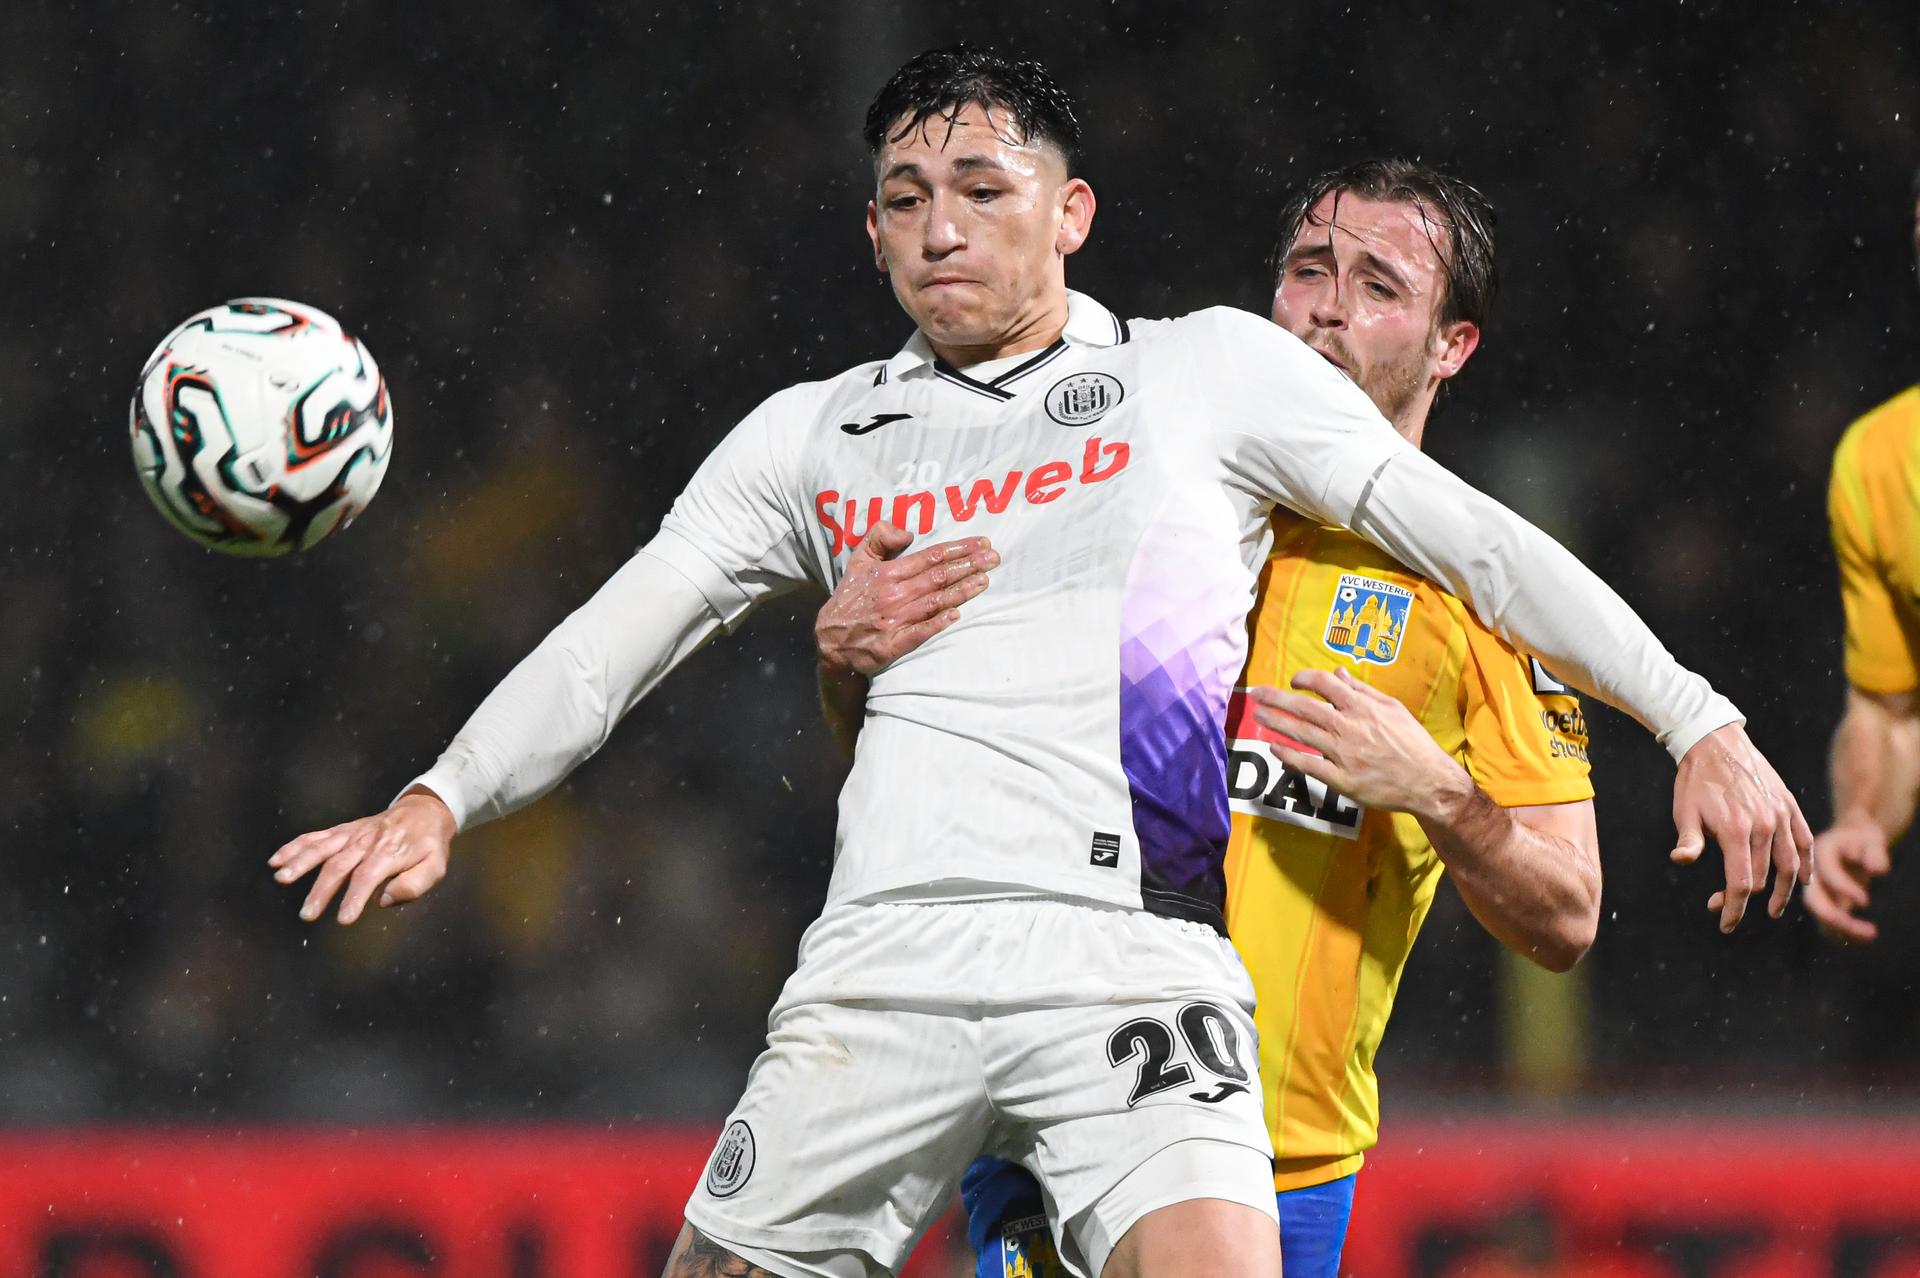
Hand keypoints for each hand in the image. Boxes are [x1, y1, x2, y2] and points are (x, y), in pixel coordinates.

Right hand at [267, 789, 456, 924]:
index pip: (368, 876)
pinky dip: (295, 846)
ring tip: (282, 878)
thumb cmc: (428, 845)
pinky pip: (317, 837)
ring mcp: (353, 834)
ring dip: (300, 862)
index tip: (343, 918)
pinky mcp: (343, 830)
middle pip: (340, 865)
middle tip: (308, 914)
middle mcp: (367, 841)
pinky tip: (277, 860)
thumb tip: (384, 899)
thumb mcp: (435, 867)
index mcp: (390, 852)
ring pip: (323, 847)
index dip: (355, 897)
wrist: (425, 811)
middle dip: (322, 890)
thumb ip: (413, 884)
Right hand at [816, 523, 995, 675]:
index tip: (981, 543)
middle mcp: (893, 594)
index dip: (958, 549)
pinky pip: (919, 632)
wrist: (830, 640)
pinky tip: (957, 615)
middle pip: (938, 577)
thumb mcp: (857, 561)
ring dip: (961, 591)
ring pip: (934, 602)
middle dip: (969, 566)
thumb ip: (879, 538)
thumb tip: (907, 531)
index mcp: (887, 573)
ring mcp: (894, 620)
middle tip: (994, 558)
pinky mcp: (893, 644)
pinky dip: (938, 623)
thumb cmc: (850, 598)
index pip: (930, 557)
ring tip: (984, 580)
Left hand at [1247, 668, 1471, 816]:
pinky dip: (1289, 755)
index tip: (1292, 681)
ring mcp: (1344, 754)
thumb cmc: (1412, 742)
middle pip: (1305, 708)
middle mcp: (1349, 727)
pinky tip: (1274, 747)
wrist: (1428, 781)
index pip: (1325, 684)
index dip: (1304, 678)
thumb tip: (1339, 673)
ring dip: (1276, 722)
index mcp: (1362, 707)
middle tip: (1256, 693)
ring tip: (1258, 715)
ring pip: (1302, 733)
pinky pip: (1309, 765)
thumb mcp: (1393, 708)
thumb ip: (1363, 691)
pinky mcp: (1342, 779)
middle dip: (1276, 698)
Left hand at [1670, 723, 1811, 932]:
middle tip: (1722, 906)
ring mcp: (1780, 814)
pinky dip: (1807, 862)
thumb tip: (1681, 861)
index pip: (1740, 883)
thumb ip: (1689, 840)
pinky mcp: (1789, 805)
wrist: (1715, 741)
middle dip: (1743, 899)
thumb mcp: (1684, 812)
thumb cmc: (1694, 781)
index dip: (1733, 909)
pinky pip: (1805, 839)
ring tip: (1772, 908)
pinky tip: (1804, 879)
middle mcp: (1764, 825)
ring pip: (1790, 865)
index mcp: (1735, 830)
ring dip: (1783, 891)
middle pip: (1762, 877)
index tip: (1724, 924)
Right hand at [1803, 815, 1890, 943]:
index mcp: (1820, 852)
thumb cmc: (1862, 841)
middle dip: (1835, 918)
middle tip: (1868, 930)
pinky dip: (1842, 933)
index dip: (1842, 887)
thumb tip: (1877, 871)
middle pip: (1813, 900)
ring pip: (1820, 915)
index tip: (1865, 901)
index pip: (1825, 871)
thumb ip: (1875, 853)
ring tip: (1870, 935)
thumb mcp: (1871, 840)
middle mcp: (1811, 874)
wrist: (1851, 845)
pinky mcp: (1825, 902)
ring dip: (1842, 930)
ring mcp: (1816, 890)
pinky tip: (1863, 937)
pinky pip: (1827, 922)